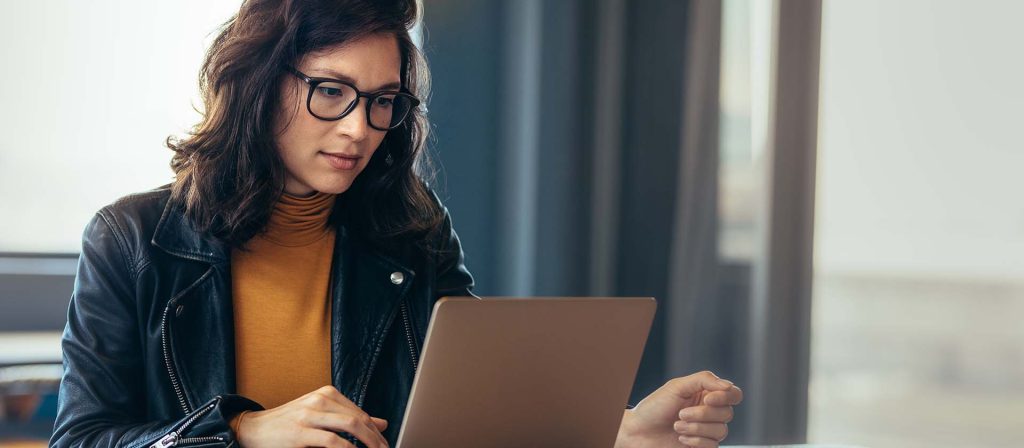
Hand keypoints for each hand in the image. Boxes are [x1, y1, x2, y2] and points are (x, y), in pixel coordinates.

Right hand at [235, 385, 388, 447]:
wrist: (252, 429)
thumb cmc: (287, 424)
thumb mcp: (321, 416)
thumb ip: (349, 418)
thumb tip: (382, 423)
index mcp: (326, 394)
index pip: (360, 412)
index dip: (375, 431)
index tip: (384, 444)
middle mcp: (319, 400)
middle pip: (359, 418)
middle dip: (376, 438)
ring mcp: (309, 414)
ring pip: (350, 425)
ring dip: (368, 442)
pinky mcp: (300, 432)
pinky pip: (332, 441)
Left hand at [616, 371, 741, 447]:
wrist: (638, 432)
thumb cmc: (654, 407)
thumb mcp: (677, 386)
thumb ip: (704, 380)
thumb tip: (728, 385)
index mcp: (706, 394)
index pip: (733, 394)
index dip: (725, 397)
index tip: (707, 399)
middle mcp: (710, 412)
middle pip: (727, 413)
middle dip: (702, 414)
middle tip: (680, 414)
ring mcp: (707, 430)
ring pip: (721, 431)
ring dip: (696, 428)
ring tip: (676, 426)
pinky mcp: (703, 446)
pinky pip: (713, 445)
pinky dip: (696, 441)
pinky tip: (681, 438)